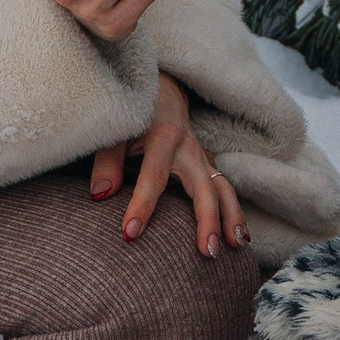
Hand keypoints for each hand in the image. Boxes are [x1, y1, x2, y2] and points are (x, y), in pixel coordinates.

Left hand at [90, 70, 249, 257]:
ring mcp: (201, 157)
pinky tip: (239, 238)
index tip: (129, 233)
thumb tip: (100, 195)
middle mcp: (188, 148)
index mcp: (163, 137)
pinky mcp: (206, 165)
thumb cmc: (132, 111)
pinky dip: (234, 213)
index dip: (142, 205)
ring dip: (232, 218)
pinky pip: (224, 189)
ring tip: (236, 247)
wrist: (160, 86)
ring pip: (223, 189)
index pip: (153, 177)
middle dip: (207, 219)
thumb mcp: (114, 129)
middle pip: (203, 187)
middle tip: (206, 252)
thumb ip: (107, 161)